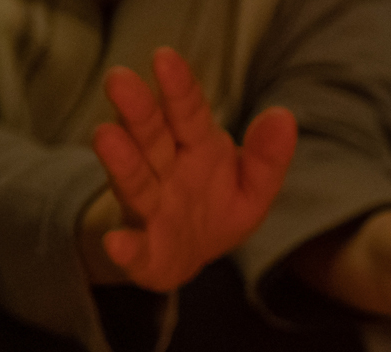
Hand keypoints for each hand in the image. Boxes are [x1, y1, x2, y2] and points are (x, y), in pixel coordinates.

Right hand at [80, 47, 295, 290]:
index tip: (165, 57)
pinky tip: (116, 242)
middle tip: (119, 79)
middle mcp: (163, 170)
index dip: (178, 87)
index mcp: (195, 147)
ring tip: (105, 136)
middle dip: (137, 110)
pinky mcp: (142, 253)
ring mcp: (148, 209)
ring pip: (134, 181)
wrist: (186, 256)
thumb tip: (284, 116)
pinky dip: (124, 247)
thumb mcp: (252, 186)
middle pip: (150, 136)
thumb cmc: (215, 208)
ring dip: (121, 161)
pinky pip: (132, 249)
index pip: (187, 111)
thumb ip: (268, 158)